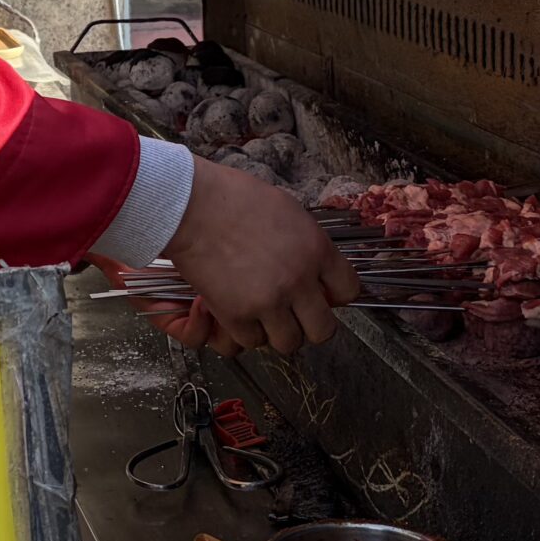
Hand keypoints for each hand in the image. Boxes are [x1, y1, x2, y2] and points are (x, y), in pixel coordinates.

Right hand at [156, 155, 360, 354]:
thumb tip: (313, 265)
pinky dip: (244, 332)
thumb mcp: (286, 209)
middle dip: (310, 325)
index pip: (348, 290)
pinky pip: (251, 341)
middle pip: (323, 330)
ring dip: (277, 332)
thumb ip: (306, 242)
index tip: (324, 296)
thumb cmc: (232, 197)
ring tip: (264, 316)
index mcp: (315, 249)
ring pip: (289, 342)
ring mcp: (268, 301)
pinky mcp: (236, 314)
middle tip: (295, 315)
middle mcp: (298, 279)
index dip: (335, 297)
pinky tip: (237, 313)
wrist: (191, 205)